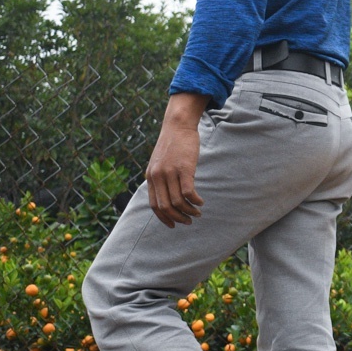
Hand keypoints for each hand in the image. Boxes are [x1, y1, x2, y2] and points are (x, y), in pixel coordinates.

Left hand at [146, 93, 208, 225]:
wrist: (177, 125)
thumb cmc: (172, 143)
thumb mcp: (160, 161)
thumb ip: (161, 176)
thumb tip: (168, 192)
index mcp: (151, 176)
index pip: (154, 205)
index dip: (163, 218)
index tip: (173, 225)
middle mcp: (158, 176)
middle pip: (165, 206)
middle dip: (178, 218)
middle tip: (189, 221)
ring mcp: (170, 172)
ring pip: (177, 202)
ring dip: (188, 211)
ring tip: (197, 212)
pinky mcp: (184, 168)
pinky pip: (188, 192)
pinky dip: (195, 201)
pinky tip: (200, 201)